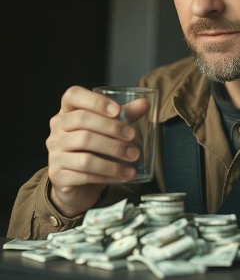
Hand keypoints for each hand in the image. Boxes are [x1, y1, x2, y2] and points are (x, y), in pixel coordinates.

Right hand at [46, 86, 149, 216]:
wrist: (79, 183)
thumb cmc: (95, 149)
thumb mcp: (109, 129)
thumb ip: (125, 115)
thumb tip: (144, 103)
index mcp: (67, 112)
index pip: (73, 96)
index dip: (95, 101)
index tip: (118, 111)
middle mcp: (56, 130)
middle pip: (82, 121)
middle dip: (112, 129)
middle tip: (133, 137)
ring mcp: (54, 153)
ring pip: (84, 152)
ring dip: (113, 157)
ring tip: (133, 158)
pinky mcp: (57, 175)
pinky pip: (84, 174)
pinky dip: (107, 175)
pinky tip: (123, 175)